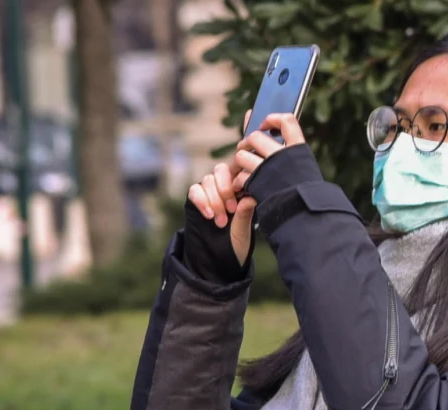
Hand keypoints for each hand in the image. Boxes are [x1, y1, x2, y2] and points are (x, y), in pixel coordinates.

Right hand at [186, 111, 257, 265]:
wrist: (222, 259)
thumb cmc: (241, 239)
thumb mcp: (251, 222)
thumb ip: (251, 206)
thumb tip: (252, 195)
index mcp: (245, 182)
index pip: (245, 156)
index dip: (246, 131)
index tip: (249, 113)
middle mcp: (228, 181)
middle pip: (224, 168)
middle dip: (229, 186)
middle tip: (235, 206)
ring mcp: (211, 189)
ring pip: (210, 179)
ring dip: (217, 198)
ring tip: (225, 217)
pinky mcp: (196, 198)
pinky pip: (196, 190)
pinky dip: (204, 201)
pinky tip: (212, 215)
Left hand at [231, 112, 306, 186]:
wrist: (304, 216)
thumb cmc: (304, 191)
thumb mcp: (302, 167)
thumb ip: (289, 150)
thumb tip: (272, 128)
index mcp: (298, 149)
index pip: (287, 121)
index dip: (273, 118)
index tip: (265, 125)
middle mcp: (283, 155)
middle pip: (256, 137)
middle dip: (248, 143)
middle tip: (247, 149)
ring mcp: (269, 169)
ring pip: (243, 155)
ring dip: (240, 163)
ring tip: (244, 170)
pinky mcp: (257, 183)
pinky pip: (241, 176)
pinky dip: (240, 182)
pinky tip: (244, 187)